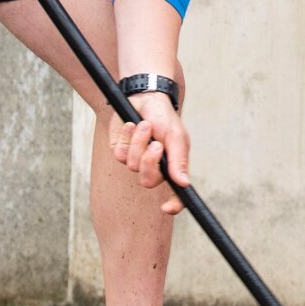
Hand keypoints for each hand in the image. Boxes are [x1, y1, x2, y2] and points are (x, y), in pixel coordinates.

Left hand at [110, 92, 190, 215]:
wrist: (144, 97)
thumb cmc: (163, 116)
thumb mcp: (175, 135)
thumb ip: (179, 160)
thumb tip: (184, 183)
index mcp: (172, 166)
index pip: (176, 193)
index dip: (174, 204)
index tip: (166, 208)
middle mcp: (154, 167)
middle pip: (148, 181)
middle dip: (149, 161)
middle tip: (155, 143)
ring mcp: (135, 160)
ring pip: (132, 165)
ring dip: (138, 142)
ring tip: (145, 125)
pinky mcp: (119, 151)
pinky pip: (119, 154)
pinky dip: (126, 137)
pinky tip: (131, 125)